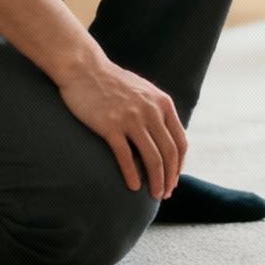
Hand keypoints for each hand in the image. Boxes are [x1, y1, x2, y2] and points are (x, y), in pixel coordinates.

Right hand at [56, 58, 187, 197]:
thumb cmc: (112, 82)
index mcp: (162, 103)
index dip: (179, 165)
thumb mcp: (144, 91)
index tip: (174, 179)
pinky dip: (132, 174)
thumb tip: (165, 134)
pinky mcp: (110, 125)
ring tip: (154, 195)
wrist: (84, 69)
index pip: (180, 141)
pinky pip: (126, 156)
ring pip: (152, 158)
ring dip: (155, 180)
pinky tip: (133, 186)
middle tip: (165, 194)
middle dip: (170, 177)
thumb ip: (157, 110)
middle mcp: (151, 111)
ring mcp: (131, 118)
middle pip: (168, 153)